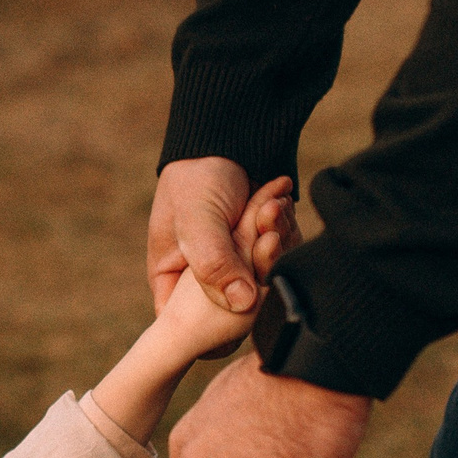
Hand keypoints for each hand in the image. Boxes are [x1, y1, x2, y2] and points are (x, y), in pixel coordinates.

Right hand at [150, 158, 300, 315]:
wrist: (228, 135)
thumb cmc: (199, 177)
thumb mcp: (198, 220)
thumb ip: (214, 263)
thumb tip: (243, 305)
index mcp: (172, 277)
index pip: (189, 323)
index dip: (218, 321)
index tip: (245, 298)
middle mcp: (205, 273)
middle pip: (239, 300)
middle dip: (258, 266)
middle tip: (265, 233)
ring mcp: (237, 259)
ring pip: (265, 276)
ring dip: (275, 242)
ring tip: (270, 205)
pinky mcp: (263, 242)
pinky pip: (281, 252)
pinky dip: (285, 229)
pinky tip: (279, 201)